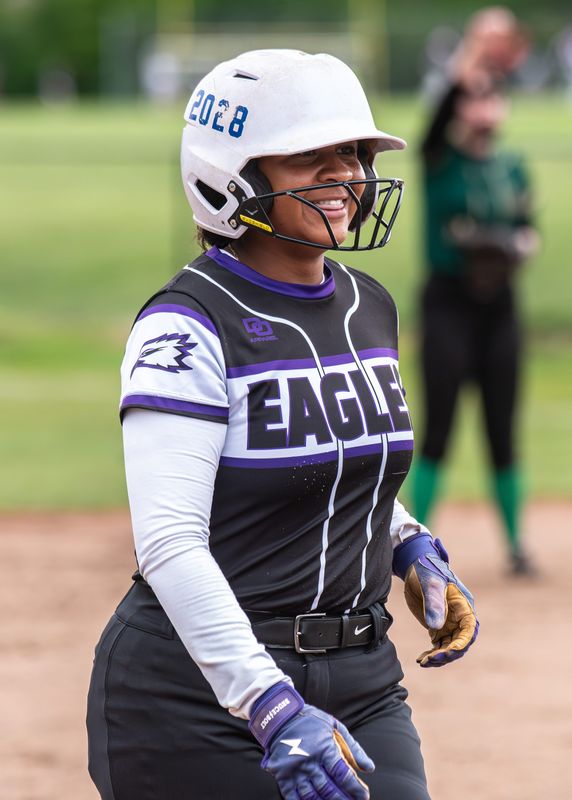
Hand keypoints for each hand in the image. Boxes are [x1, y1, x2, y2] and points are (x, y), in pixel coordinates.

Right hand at [249, 682, 373, 798]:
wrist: (279, 715)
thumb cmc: (310, 720)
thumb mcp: (334, 727)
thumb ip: (353, 748)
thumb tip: (369, 768)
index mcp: (324, 748)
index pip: (343, 775)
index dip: (355, 788)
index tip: (364, 796)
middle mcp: (309, 761)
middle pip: (329, 789)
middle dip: (344, 799)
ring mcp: (294, 770)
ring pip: (313, 796)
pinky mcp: (282, 775)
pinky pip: (293, 797)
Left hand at [393, 535, 478, 666]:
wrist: (414, 565)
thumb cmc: (426, 569)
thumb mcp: (430, 583)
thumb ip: (433, 603)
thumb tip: (436, 627)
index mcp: (463, 605)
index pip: (468, 629)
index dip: (461, 643)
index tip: (447, 652)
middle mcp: (459, 617)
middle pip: (460, 642)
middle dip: (448, 654)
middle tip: (431, 660)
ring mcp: (449, 623)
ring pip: (449, 647)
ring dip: (439, 657)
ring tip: (423, 662)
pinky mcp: (438, 625)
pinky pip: (439, 645)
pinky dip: (432, 654)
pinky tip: (421, 659)